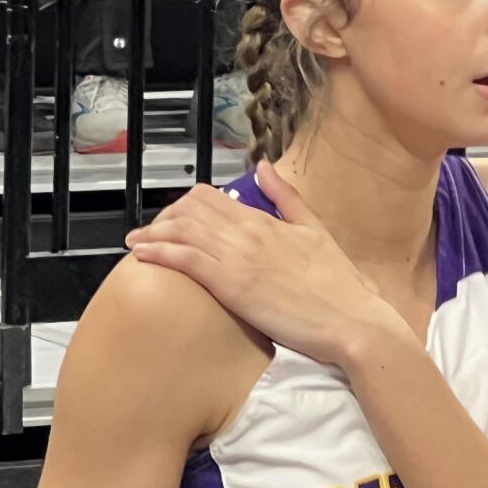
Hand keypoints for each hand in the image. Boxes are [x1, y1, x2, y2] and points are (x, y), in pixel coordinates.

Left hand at [125, 161, 409, 364]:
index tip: (174, 218)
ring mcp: (238, 256)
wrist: (351, 320)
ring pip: (183, 230)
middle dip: (165, 217)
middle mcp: (247, 231)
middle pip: (191, 209)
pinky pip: (186, 258)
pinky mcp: (232, 283)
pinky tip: (142, 253)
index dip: (186, 205)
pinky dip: (160, 251)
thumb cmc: (338, 285)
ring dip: (154, 232)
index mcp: (266, 219)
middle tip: (151, 231)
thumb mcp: (315, 230)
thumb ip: (287, 198)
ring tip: (136, 241)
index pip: (212, 198)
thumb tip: (265, 168)